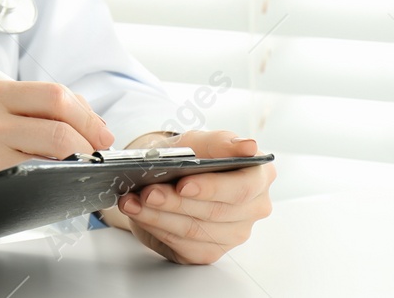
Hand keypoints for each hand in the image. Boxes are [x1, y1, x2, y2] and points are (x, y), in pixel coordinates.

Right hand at [0, 81, 113, 200]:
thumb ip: (29, 112)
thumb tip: (86, 119)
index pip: (54, 93)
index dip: (87, 114)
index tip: (100, 132)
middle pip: (59, 111)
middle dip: (90, 133)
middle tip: (99, 151)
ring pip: (55, 142)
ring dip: (81, 156)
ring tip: (84, 166)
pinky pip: (39, 171)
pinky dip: (60, 176)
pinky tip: (62, 182)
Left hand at [98, 129, 274, 263]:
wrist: (170, 176)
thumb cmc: (191, 156)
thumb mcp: (200, 141)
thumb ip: (220, 142)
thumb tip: (248, 146)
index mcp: (260, 176)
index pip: (243, 187)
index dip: (212, 188)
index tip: (183, 184)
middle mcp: (254, 208)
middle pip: (216, 212)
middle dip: (176, 202)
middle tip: (148, 192)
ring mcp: (235, 234)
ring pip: (195, 231)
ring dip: (159, 216)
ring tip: (134, 201)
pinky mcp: (210, 252)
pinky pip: (183, 245)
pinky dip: (156, 227)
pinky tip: (139, 213)